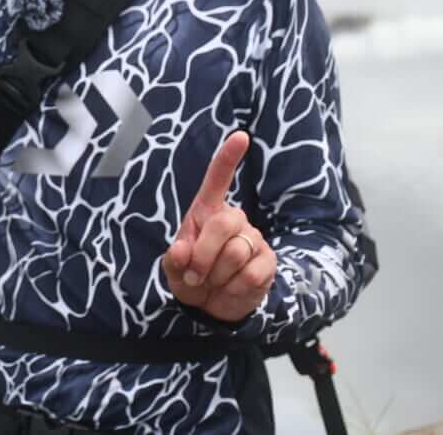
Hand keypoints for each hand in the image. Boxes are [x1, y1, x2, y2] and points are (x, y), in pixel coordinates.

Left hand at [161, 130, 276, 322]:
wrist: (212, 306)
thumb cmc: (191, 277)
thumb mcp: (174, 269)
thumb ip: (174, 259)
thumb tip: (182, 250)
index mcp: (207, 212)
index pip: (218, 179)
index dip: (228, 158)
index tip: (241, 136)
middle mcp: (234, 219)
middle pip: (224, 222)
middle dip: (204, 254)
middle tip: (195, 274)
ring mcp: (253, 239)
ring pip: (236, 251)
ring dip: (217, 275)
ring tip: (213, 282)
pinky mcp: (268, 262)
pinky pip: (251, 273)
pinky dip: (233, 288)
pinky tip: (230, 289)